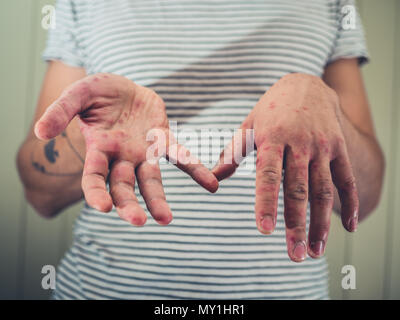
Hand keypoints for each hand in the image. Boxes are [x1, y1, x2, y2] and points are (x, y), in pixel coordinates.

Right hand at [35, 73, 217, 224]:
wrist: (125, 87)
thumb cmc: (99, 93)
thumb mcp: (79, 94)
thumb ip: (61, 110)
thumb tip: (40, 132)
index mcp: (99, 149)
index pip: (94, 178)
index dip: (96, 193)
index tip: (103, 208)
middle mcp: (121, 158)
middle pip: (123, 187)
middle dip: (129, 204)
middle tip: (139, 221)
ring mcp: (143, 152)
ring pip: (150, 181)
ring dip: (158, 200)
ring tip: (166, 220)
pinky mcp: (163, 141)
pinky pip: (180, 157)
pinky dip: (195, 170)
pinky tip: (211, 184)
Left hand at [212, 73, 358, 261]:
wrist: (306, 85)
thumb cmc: (271, 110)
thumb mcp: (249, 125)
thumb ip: (233, 152)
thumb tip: (214, 177)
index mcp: (272, 138)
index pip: (268, 176)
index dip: (267, 203)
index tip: (265, 231)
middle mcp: (300, 144)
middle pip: (298, 190)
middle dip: (297, 225)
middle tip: (295, 255)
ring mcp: (323, 146)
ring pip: (323, 190)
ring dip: (321, 223)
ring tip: (316, 250)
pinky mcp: (339, 148)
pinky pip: (347, 179)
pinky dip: (350, 203)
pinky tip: (349, 227)